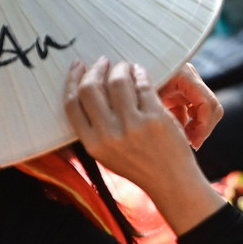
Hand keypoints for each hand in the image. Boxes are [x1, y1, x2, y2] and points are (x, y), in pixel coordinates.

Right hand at [65, 57, 222, 233]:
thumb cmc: (138, 164)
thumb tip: (83, 87)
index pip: (72, 105)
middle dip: (96, 69)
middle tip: (103, 62)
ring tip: (125, 67)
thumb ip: (94, 128)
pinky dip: (140, 74)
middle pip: (90, 88)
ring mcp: (133, 127)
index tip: (77, 67)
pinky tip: (140, 73)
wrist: (171, 181)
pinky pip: (143, 85)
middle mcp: (110, 136)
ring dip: (121, 68)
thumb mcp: (107, 153)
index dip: (72, 80)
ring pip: (118, 81)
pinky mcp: (156, 119)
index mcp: (93, 145)